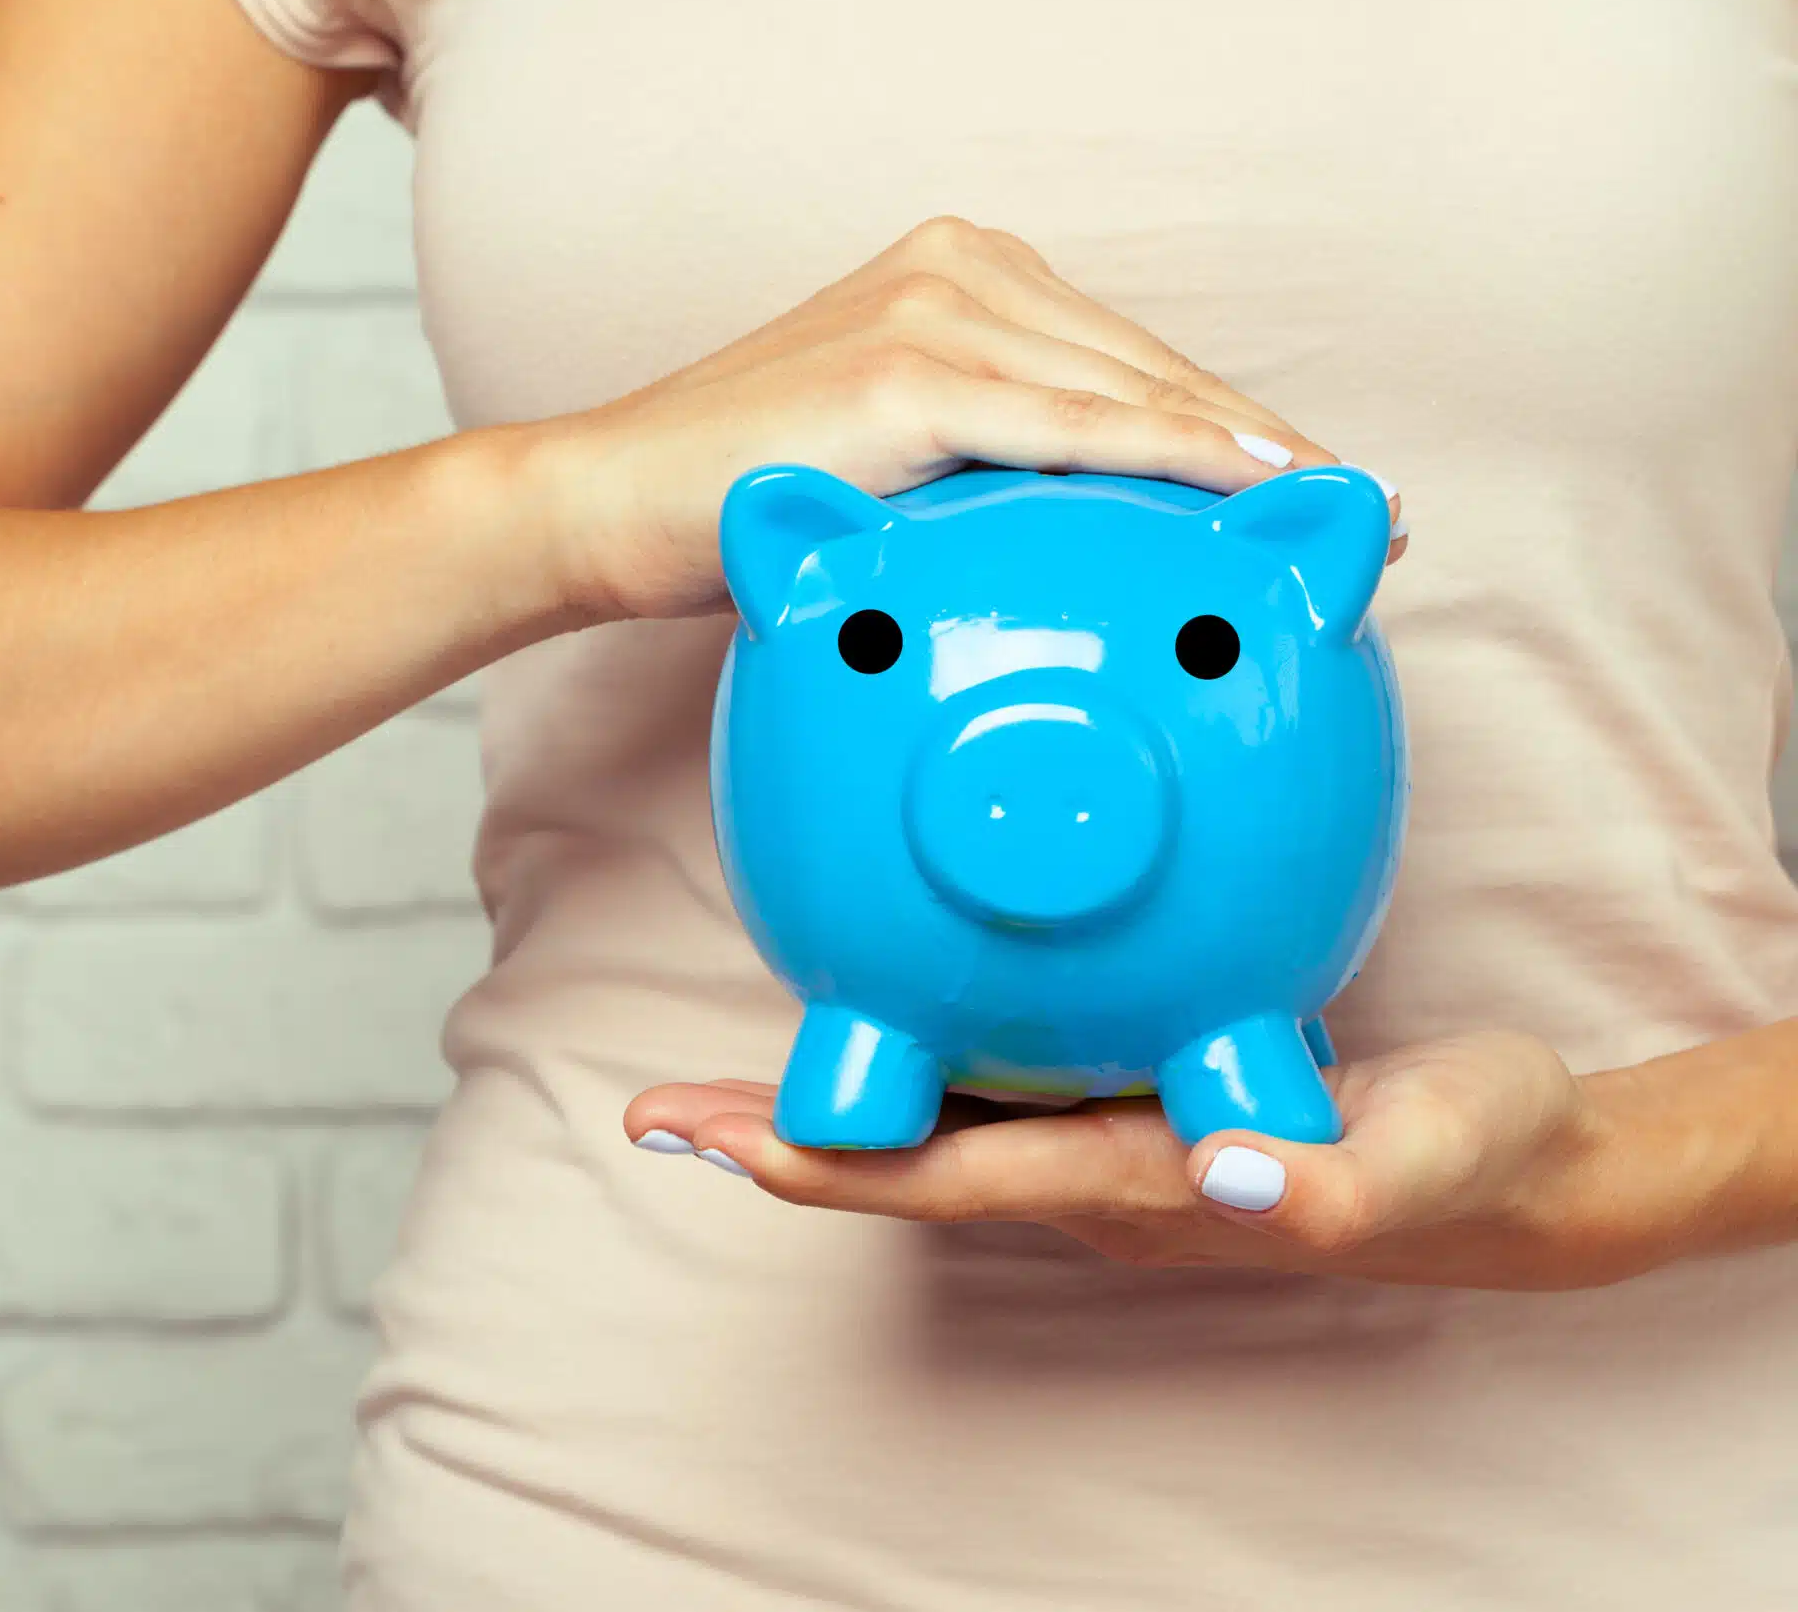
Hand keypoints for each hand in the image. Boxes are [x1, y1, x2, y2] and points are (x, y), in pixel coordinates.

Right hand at [508, 216, 1394, 623]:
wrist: (609, 504)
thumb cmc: (741, 505)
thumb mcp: (884, 473)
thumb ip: (976, 473)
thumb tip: (1067, 552)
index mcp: (963, 279)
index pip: (1128, 363)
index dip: (1232, 429)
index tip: (1315, 494)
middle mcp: (962, 272)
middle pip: (1152, 372)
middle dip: (1264, 450)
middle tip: (1359, 517)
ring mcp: (937, 314)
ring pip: (1130, 396)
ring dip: (1248, 460)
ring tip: (1331, 518)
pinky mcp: (908, 373)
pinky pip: (1070, 431)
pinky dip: (1170, 461)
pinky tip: (1250, 490)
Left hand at [626, 1031, 1680, 1289]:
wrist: (1518, 1167)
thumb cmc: (1473, 1159)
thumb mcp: (1436, 1154)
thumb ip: (1344, 1172)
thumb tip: (1241, 1177)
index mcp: (1140, 1182)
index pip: (949, 1176)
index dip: (827, 1163)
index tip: (715, 1141)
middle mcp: (1096, 1173)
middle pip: (903, 1161)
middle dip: (775, 1140)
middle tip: (652, 1113)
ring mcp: (1106, 1142)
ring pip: (935, 1122)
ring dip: (825, 1097)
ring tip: (711, 1075)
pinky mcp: (1134, 1094)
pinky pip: (995, 1075)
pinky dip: (915, 1042)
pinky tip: (883, 988)